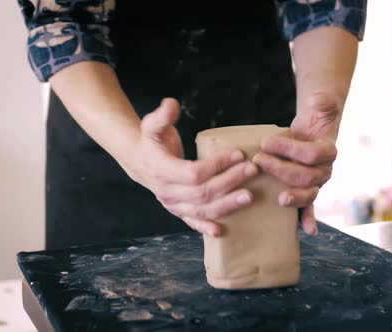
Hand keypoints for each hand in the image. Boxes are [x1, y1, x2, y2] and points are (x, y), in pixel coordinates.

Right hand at [123, 98, 258, 236]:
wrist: (139, 161)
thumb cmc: (151, 141)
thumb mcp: (151, 125)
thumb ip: (162, 115)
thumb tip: (171, 104)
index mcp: (161, 170)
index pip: (193, 173)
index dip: (217, 165)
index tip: (238, 154)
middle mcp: (166, 192)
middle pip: (202, 193)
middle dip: (229, 182)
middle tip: (252, 170)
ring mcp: (172, 205)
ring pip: (202, 210)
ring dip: (226, 205)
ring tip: (249, 197)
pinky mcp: (178, 212)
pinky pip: (193, 222)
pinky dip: (206, 228)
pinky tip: (221, 232)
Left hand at [253, 95, 340, 235]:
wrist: (313, 128)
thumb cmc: (315, 115)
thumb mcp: (320, 104)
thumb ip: (323, 102)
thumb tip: (319, 101)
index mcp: (329, 151)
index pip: (311, 154)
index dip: (289, 150)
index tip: (266, 141)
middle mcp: (325, 170)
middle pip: (305, 175)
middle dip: (280, 170)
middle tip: (257, 161)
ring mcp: (316, 183)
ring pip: (306, 193)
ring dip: (293, 197)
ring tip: (279, 199)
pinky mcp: (305, 190)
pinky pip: (308, 208)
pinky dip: (307, 219)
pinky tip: (307, 231)